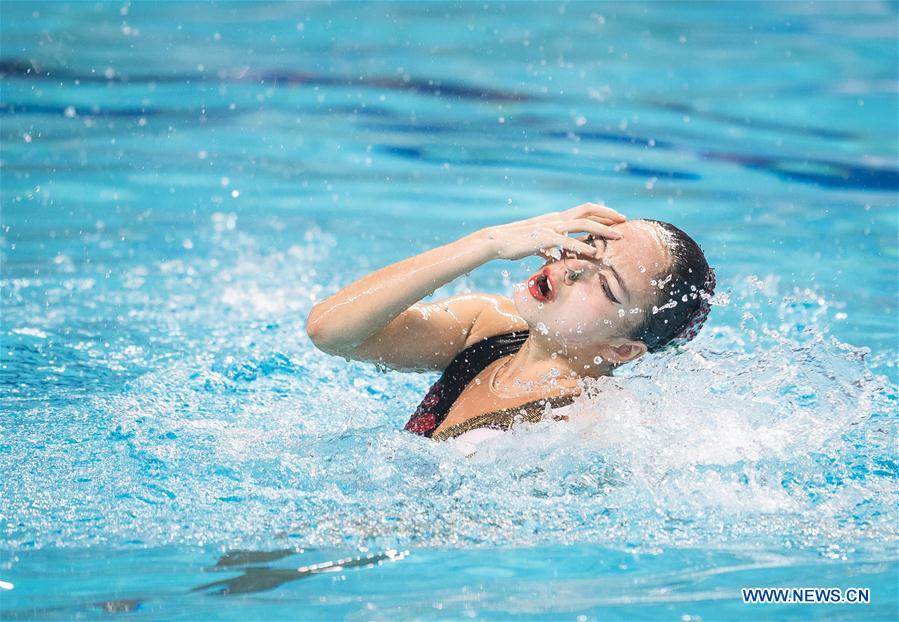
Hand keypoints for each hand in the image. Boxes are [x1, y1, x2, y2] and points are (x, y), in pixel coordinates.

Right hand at [479, 203, 625, 260]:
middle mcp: (556, 218)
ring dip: (603, 230)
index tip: (616, 218)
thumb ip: (552, 247)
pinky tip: (594, 252)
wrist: (497, 241)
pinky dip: (582, 246)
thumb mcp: (538, 243)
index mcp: (556, 217)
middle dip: (609, 215)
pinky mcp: (544, 238)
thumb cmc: (516, 243)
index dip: (602, 212)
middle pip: (588, 211)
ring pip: (583, 224)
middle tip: (625, 221)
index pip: (584, 209)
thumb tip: (559, 255)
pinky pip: (567, 242)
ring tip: (618, 236)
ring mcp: (551, 227)